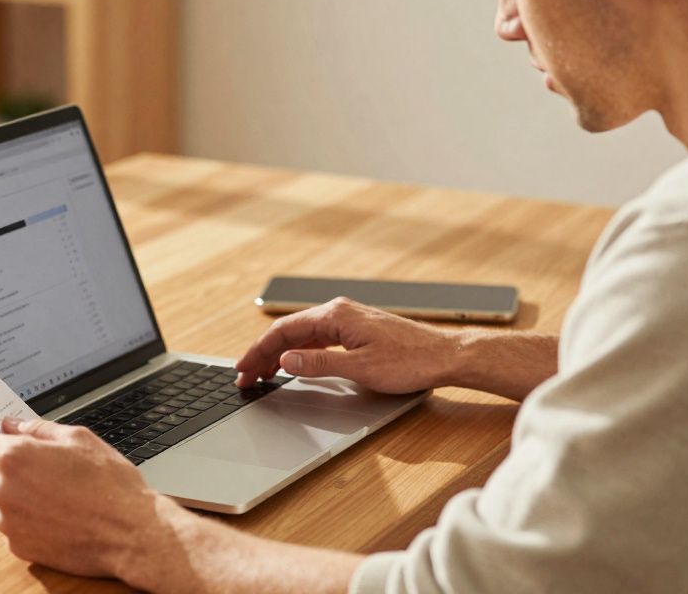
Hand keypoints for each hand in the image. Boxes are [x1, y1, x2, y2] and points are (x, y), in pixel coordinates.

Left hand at [0, 417, 179, 579]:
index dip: (1, 442)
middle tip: (47, 471)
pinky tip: (57, 517)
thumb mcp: (79, 438)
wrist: (128, 532)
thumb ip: (39, 429)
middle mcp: (4, 490)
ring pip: (2, 501)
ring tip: (58, 496)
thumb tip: (15, 425)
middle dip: (12, 469)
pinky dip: (29, 521)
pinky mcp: (19, 546)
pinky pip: (14, 527)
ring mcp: (9, 522)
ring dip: (20, 496)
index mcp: (15, 458)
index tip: (11, 444)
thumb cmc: (109, 485)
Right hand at [235, 297, 459, 392]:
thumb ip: (318, 364)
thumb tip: (285, 359)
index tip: (242, 369)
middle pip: (289, 331)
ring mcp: (348, 319)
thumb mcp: (360, 368)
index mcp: (336, 315)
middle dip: (263, 353)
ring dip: (279, 353)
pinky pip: (317, 337)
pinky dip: (299, 350)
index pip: (284, 331)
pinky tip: (292, 363)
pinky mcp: (357, 329)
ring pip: (302, 334)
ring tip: (261, 373)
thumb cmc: (410, 361)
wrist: (446, 355)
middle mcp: (339, 311)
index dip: (258, 351)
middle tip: (244, 376)